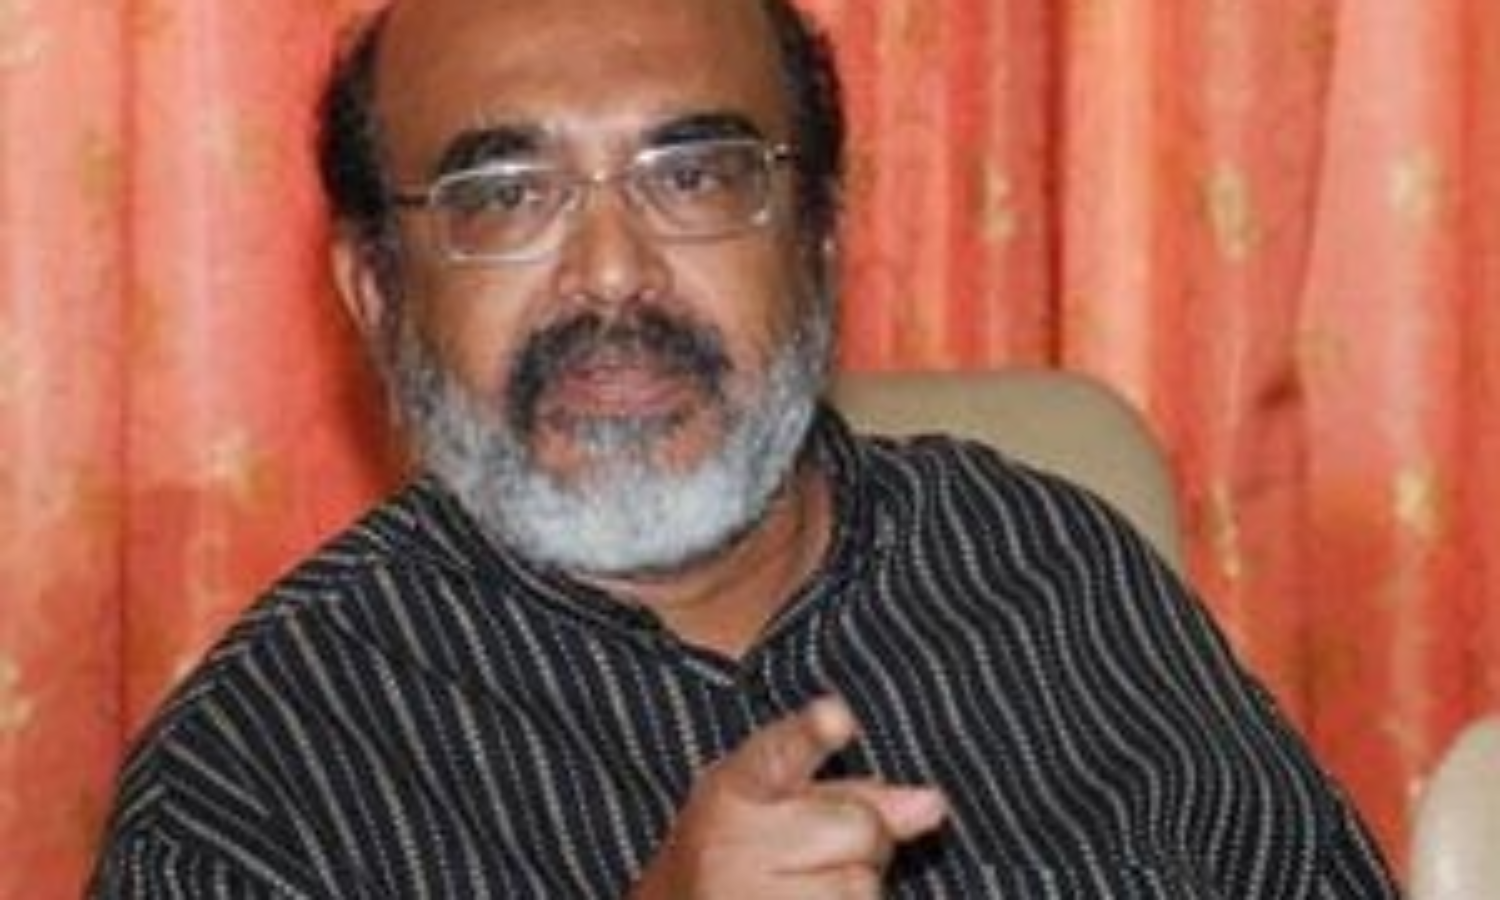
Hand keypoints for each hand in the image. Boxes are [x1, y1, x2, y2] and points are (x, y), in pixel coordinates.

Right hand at [629, 696, 947, 899]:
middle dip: (860, 842)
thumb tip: (933, 803)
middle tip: (816, 852)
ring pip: (861, 888)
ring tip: (803, 889)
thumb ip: (855, 792)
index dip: (811, 733)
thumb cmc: (743, 850)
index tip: (838, 715)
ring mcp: (748, 897)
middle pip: (858, 828)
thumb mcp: (781, 803)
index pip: (778, 754)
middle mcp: (732, 842)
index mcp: (735, 787)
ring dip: (851, 892)